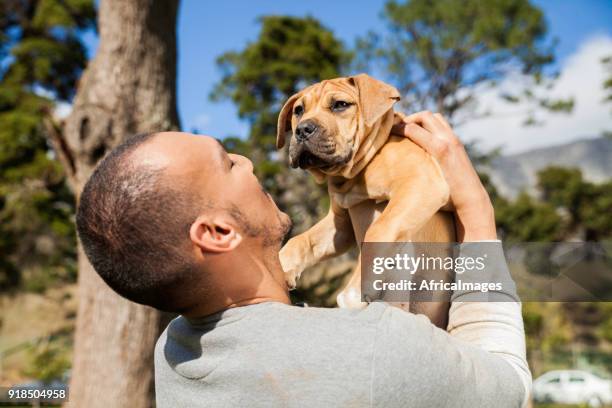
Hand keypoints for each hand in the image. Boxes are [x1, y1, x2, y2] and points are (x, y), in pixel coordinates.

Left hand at [391, 111, 495, 240]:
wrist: (472, 201)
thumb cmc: (455, 195)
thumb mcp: (444, 175)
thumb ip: (434, 168)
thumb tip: (414, 176)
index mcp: (452, 143)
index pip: (435, 120)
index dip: (417, 121)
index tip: (402, 130)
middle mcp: (451, 138)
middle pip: (429, 115)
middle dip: (410, 118)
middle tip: (395, 129)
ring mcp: (448, 142)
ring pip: (426, 117)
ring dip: (408, 120)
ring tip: (394, 131)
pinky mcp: (442, 150)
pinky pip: (418, 132)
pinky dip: (405, 129)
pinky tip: (394, 134)